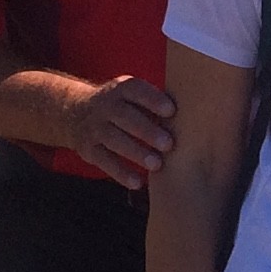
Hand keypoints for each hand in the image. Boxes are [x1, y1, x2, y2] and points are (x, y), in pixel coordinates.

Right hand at [69, 74, 176, 188]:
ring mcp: (94, 128)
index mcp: (120, 89)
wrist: (75, 112)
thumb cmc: (121, 106)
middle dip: (147, 131)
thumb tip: (195, 113)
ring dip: (136, 153)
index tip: (172, 110)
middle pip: (125, 117)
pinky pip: (104, 161)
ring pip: (114, 140)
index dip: (152, 100)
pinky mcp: (88, 149)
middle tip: (169, 144)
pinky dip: (121, 173)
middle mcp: (105, 106)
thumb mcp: (131, 95)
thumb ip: (155, 102)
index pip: (135, 90)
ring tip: (157, 164)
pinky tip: (138, 182)